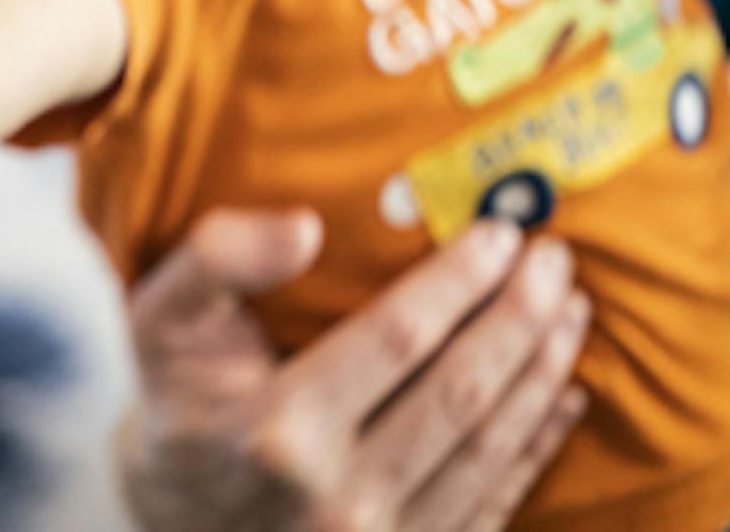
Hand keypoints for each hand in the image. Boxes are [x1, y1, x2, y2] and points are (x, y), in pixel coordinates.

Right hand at [120, 210, 591, 531]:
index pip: (397, 339)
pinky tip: (564, 396)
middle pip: (460, 394)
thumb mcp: (158, 323)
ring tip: (572, 310)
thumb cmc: (168, 405)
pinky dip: (538, 448)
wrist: (164, 519)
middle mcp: (337, 497)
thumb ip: (216, 261)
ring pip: (489, 450)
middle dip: (521, 318)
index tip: (501, 231)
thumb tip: (305, 227)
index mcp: (280, 430)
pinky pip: (493, 505)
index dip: (459, 281)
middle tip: (556, 258)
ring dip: (542, 374)